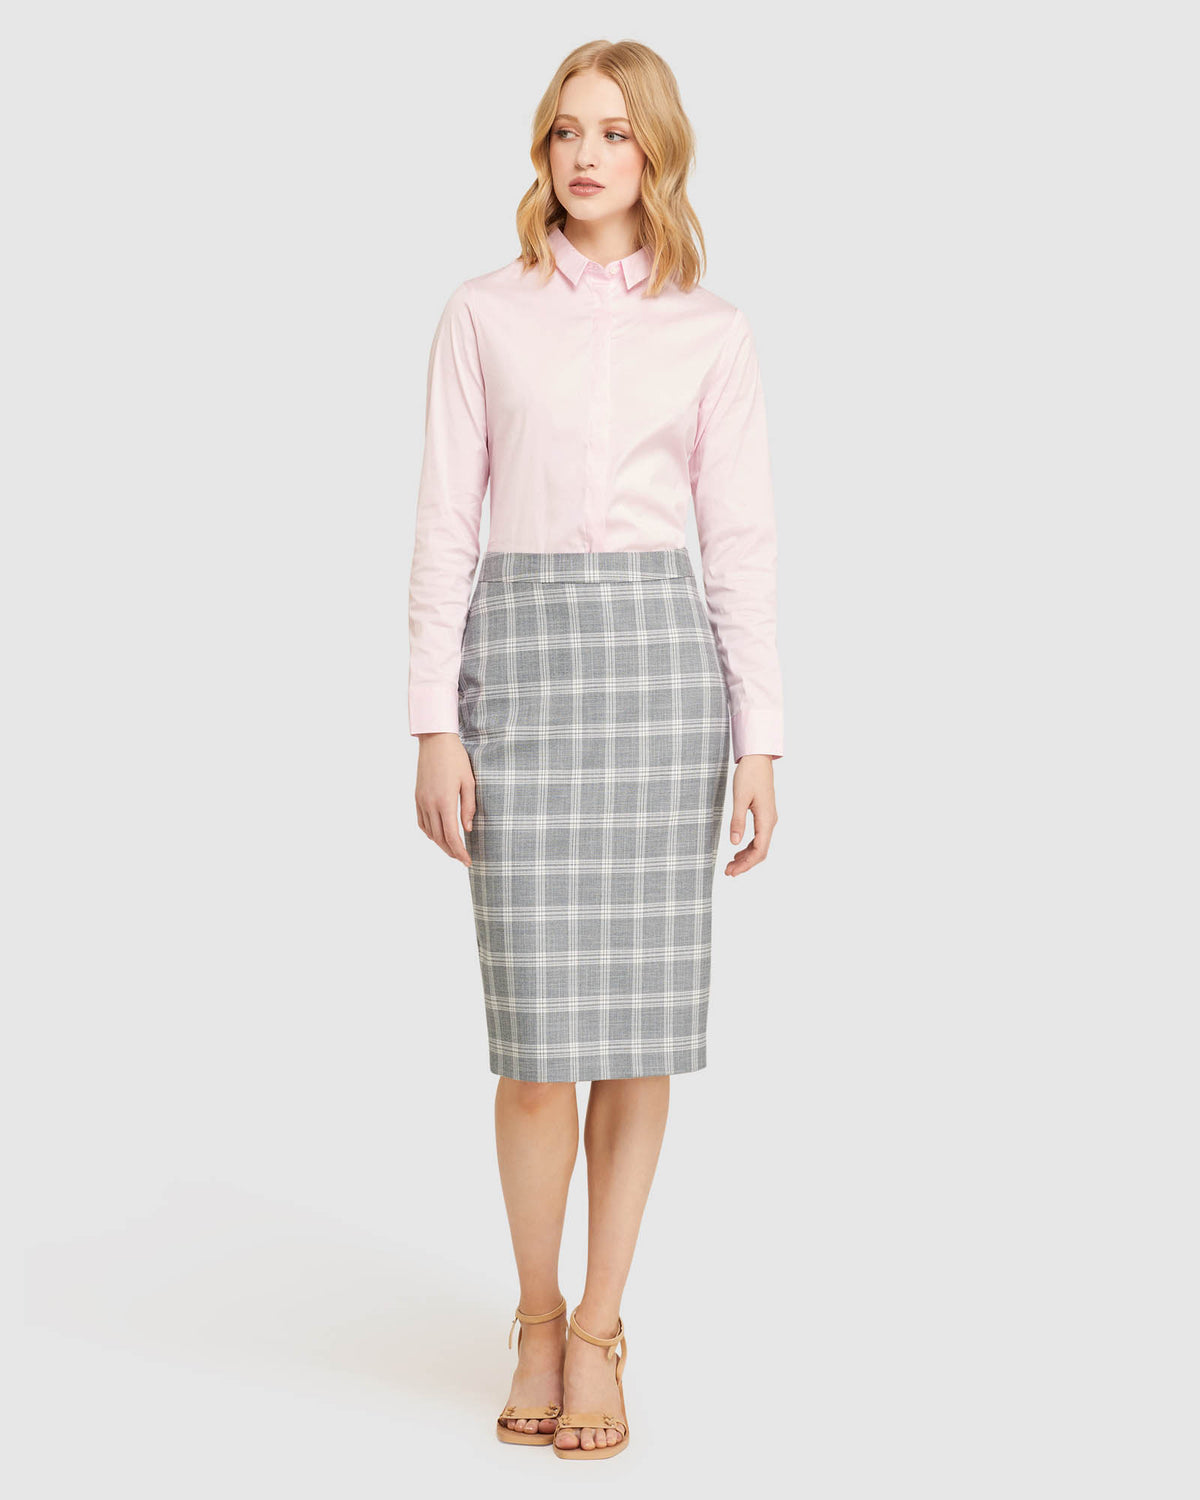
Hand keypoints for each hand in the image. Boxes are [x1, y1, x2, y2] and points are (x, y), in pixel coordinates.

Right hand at [415, 733, 475, 866]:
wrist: (435, 741)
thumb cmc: (457, 759)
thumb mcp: (469, 782)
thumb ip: (469, 807)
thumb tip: (468, 829)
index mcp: (445, 802)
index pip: (452, 836)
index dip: (460, 852)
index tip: (468, 861)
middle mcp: (430, 804)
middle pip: (440, 838)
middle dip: (451, 852)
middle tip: (463, 859)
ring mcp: (421, 801)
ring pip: (429, 832)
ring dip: (441, 844)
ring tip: (453, 849)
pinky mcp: (417, 797)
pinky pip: (421, 822)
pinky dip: (430, 832)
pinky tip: (438, 835)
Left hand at [724, 754, 777, 876]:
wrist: (758, 759)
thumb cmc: (749, 775)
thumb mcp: (740, 798)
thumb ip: (737, 821)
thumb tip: (734, 842)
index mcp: (766, 819)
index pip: (759, 850)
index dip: (746, 864)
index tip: (732, 871)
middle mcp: (770, 821)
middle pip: (760, 851)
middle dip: (745, 864)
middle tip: (728, 872)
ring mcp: (768, 819)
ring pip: (760, 845)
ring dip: (746, 857)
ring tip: (731, 864)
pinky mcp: (764, 815)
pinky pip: (759, 837)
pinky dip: (748, 847)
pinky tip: (738, 850)